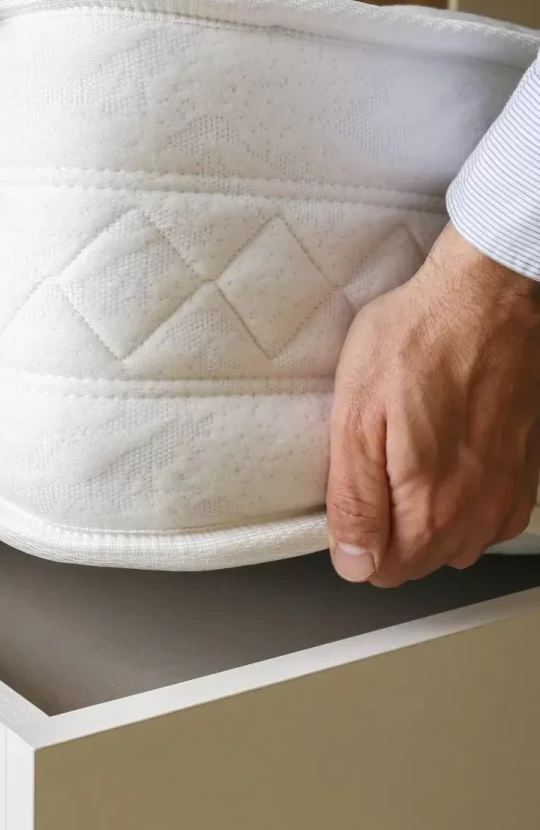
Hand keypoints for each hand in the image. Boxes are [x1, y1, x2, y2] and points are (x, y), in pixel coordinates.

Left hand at [326, 223, 539, 586]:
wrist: (482, 298)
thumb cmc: (415, 343)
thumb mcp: (355, 418)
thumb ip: (355, 498)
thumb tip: (353, 563)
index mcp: (431, 505)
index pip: (386, 571)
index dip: (356, 542)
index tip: (347, 499)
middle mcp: (478, 509)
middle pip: (423, 560)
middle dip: (389, 533)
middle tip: (371, 471)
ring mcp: (508, 490)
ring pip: (459, 542)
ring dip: (428, 521)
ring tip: (404, 466)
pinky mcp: (525, 467)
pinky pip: (493, 517)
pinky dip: (465, 505)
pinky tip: (444, 468)